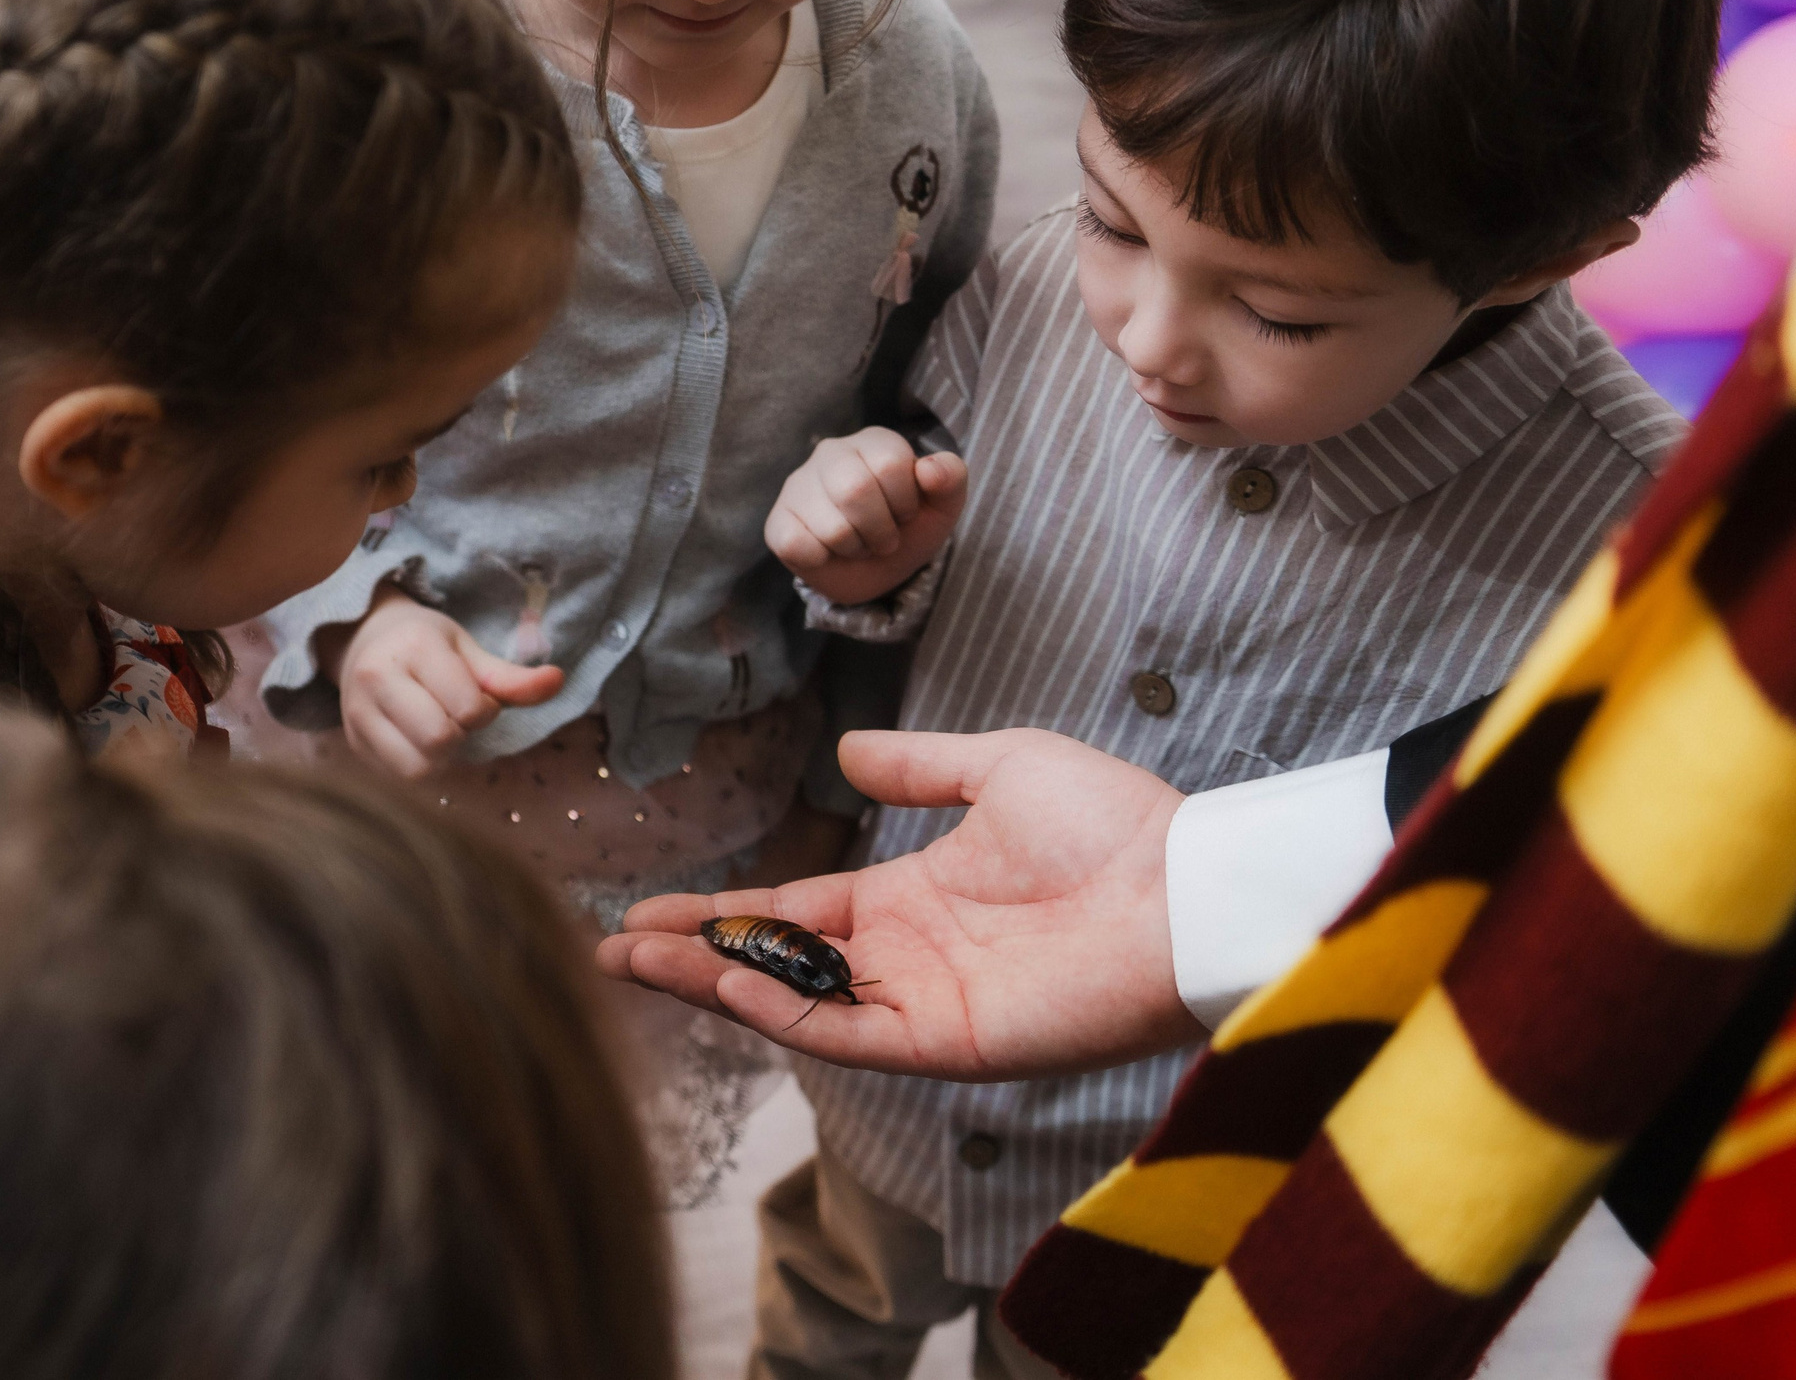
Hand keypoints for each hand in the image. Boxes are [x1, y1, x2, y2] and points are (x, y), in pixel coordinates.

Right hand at [336, 587, 564, 778]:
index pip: (468, 707)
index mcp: (414, 647)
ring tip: (437, 728)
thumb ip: (511, 677)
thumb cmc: (425, 645)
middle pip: (439, 740)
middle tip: (454, 714)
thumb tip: (559, 681)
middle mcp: (377, 677)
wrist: (363, 640)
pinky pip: (398, 777)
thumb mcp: (469, 652)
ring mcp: (357, 713)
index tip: (475, 696)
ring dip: (441, 757)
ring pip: (417, 768)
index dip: (484, 710)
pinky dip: (420, 766)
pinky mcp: (353, 742)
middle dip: (460, 734)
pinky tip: (418, 741)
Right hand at [596, 728, 1204, 1081]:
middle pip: (774, 964)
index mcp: (912, 899)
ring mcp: (924, 1005)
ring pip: (794, 1004)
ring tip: (635, 963)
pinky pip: (848, 1034)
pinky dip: (782, 1013)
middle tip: (608, 951)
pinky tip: (722, 979)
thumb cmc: (1115, 824)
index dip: (718, 911)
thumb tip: (847, 754)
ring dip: (713, 983)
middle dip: (688, 957)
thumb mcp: (1000, 767)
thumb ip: (919, 767)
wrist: (1188, 886)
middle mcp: (906, 960)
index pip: (793, 911)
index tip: (645, 908)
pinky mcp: (950, 1042)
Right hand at [765, 429, 967, 607]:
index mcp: (873, 441)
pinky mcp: (778, 522)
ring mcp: (798, 486)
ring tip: (857, 543)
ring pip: (831, 527)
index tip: (904, 513)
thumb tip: (929, 470)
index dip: (905, 502)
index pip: (890, 464)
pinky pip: (798, 545)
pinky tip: (828, 550)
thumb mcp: (941, 506)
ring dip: (856, 548)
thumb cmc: (907, 528)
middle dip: (880, 529)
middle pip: (854, 490)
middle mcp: (830, 453)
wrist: (878, 570)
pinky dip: (823, 559)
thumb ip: (950, 478)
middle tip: (882, 538)